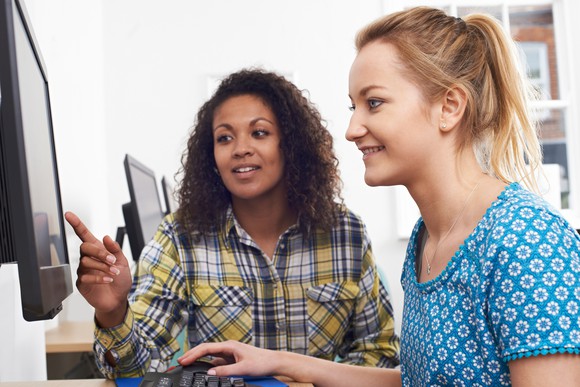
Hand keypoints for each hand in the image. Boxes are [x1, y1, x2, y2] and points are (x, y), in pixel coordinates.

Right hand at [65, 211, 131, 326]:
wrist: (118, 299)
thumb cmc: (120, 279)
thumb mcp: (123, 262)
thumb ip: (115, 249)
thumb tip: (106, 237)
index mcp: (98, 250)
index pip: (84, 234)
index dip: (76, 224)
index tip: (69, 215)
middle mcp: (89, 258)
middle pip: (84, 247)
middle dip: (99, 252)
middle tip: (112, 260)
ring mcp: (83, 270)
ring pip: (86, 262)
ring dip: (102, 266)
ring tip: (114, 272)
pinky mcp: (81, 283)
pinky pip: (86, 276)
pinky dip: (99, 277)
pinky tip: (108, 279)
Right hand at [178, 340, 278, 376]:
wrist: (274, 362)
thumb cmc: (261, 362)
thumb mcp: (243, 368)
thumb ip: (226, 371)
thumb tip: (210, 373)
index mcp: (229, 345)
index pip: (206, 348)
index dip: (193, 354)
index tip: (183, 360)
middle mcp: (228, 347)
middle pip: (205, 350)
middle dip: (192, 355)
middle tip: (179, 362)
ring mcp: (229, 353)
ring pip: (210, 356)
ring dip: (199, 360)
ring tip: (187, 365)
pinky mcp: (232, 360)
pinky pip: (216, 362)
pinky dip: (207, 365)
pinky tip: (202, 370)